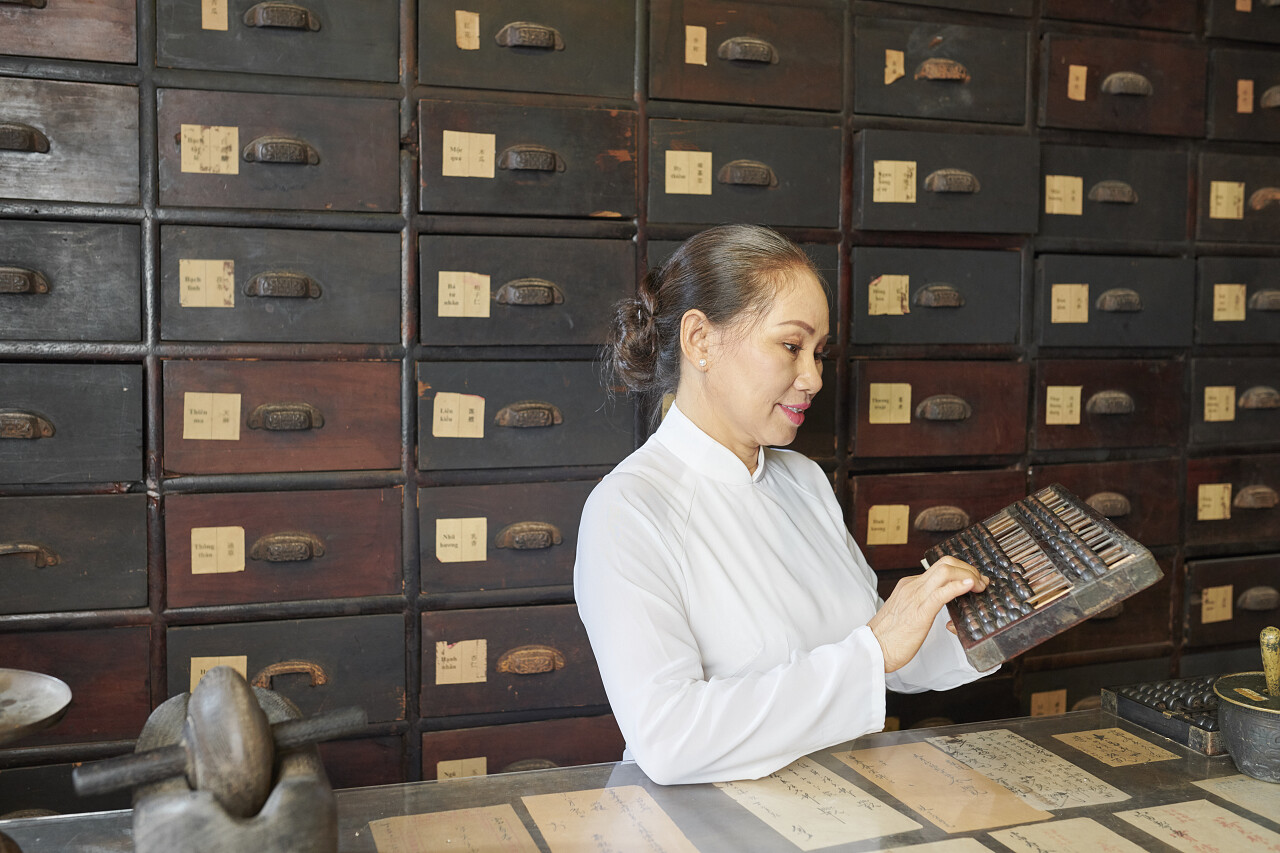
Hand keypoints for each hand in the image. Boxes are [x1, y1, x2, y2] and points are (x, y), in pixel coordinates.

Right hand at [866, 556, 987, 672]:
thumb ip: (920, 607)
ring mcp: (915, 596)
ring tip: (980, 586)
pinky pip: (942, 592)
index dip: (962, 571)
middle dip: (969, 569)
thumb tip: (937, 608)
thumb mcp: (906, 615)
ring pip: (946, 571)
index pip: (940, 568)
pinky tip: (970, 587)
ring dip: (969, 575)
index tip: (975, 581)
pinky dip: (959, 586)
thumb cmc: (888, 638)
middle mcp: (912, 586)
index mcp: (909, 586)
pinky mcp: (919, 611)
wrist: (872, 649)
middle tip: (981, 583)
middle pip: (945, 563)